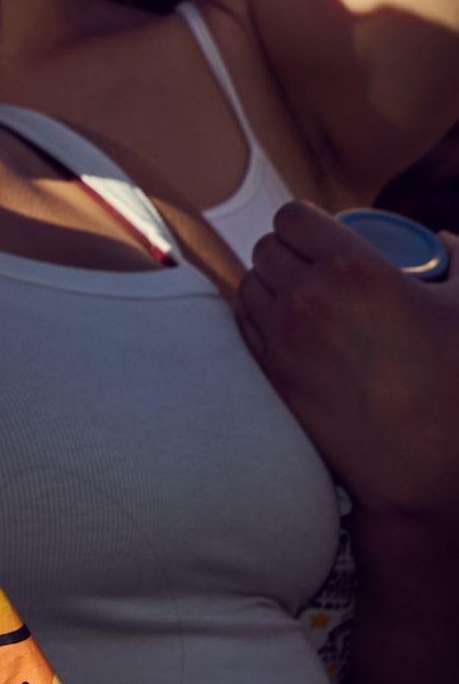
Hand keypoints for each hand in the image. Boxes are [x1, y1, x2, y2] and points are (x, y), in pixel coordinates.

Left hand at [233, 204, 458, 520]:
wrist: (426, 465)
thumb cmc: (456, 385)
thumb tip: (446, 239)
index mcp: (351, 269)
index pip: (292, 218)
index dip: (304, 223)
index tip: (319, 236)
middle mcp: (306, 297)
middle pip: (266, 249)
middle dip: (288, 251)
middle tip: (313, 266)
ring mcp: (282, 336)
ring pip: (250, 284)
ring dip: (269, 283)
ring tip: (298, 295)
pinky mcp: (270, 373)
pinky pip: (245, 325)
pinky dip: (260, 319)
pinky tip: (285, 326)